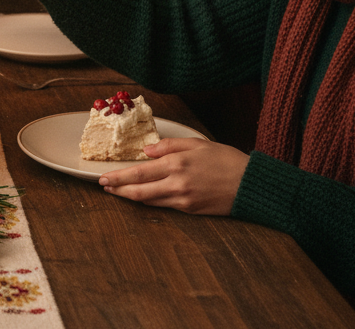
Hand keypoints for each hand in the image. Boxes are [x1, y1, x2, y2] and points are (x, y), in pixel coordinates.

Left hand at [98, 138, 249, 215]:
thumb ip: (170, 146)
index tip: (103, 178)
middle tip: (104, 187)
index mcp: (177, 163)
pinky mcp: (191, 210)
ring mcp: (183, 199)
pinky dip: (150, 202)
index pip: (139, 172)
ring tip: (118, 192)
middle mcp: (177, 183)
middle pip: (139, 191)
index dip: (119, 177)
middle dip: (118, 190)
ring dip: (131, 197)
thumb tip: (147, 151)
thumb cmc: (227, 160)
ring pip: (149, 201)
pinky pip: (164, 206)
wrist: (251, 185)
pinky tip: (143, 198)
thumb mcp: (198, 144)